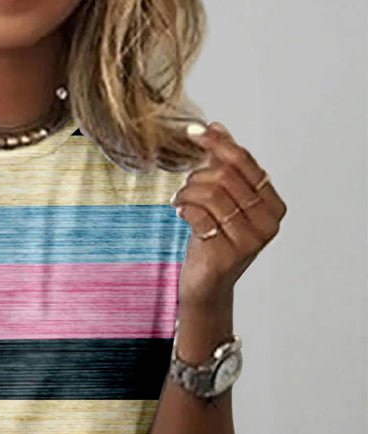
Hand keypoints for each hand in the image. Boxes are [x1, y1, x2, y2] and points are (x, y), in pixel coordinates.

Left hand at [170, 121, 286, 307]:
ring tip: (179, 200)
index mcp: (273, 206)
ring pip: (212, 194)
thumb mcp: (222, 202)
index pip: (245, 163)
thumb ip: (224, 167)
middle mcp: (267, 223)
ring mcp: (249, 241)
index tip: (194, 132)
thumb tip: (217, 127)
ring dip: (188, 192)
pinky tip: (179, 212)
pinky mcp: (226, 255)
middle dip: (198, 175)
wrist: (205, 287)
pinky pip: (200, 217)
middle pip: (227, 177)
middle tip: (185, 187)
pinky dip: (184, 209)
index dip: (218, 144)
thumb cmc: (214, 243)